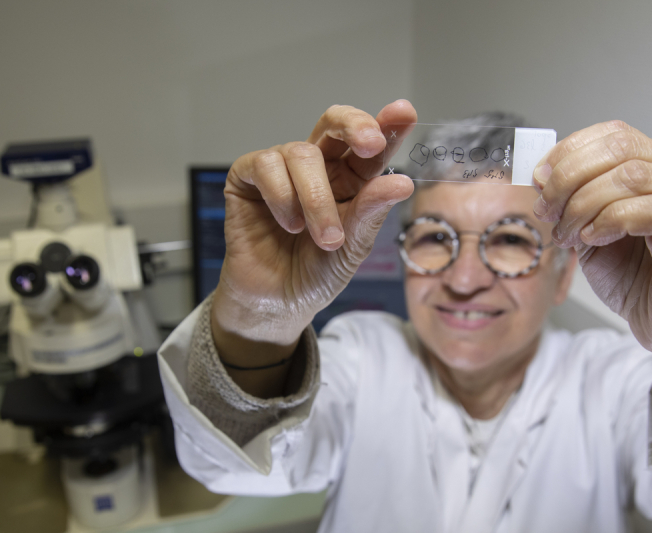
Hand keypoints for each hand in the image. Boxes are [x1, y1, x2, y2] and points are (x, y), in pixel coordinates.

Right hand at [214, 101, 416, 346]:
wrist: (277, 304)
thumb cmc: (317, 273)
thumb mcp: (353, 246)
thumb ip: (372, 211)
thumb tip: (403, 182)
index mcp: (352, 179)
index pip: (372, 146)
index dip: (388, 126)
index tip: (404, 112)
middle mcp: (319, 167)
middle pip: (335, 124)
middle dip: (355, 126)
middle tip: (371, 144)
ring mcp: (282, 169)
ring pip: (302, 154)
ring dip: (316, 199)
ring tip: (325, 238)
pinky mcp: (247, 178)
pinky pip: (266, 165)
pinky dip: (282, 197)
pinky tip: (288, 225)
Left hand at [532, 120, 651, 391]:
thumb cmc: (631, 275)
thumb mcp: (585, 228)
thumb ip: (568, 200)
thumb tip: (540, 175)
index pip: (614, 135)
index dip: (569, 152)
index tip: (540, 179)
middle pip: (621, 152)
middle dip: (570, 179)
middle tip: (549, 211)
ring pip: (634, 178)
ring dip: (586, 204)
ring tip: (569, 233)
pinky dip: (613, 221)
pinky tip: (594, 239)